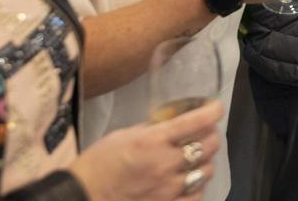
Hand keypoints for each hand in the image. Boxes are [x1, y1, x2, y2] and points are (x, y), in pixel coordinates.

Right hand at [69, 100, 222, 200]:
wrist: (81, 196)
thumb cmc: (99, 162)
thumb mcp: (126, 135)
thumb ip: (155, 129)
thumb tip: (177, 121)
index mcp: (153, 141)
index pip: (198, 121)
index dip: (214, 110)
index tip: (215, 107)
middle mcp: (166, 164)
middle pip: (210, 145)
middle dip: (210, 135)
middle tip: (203, 133)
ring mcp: (169, 189)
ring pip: (207, 170)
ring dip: (204, 161)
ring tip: (194, 158)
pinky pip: (197, 195)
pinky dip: (196, 186)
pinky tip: (188, 180)